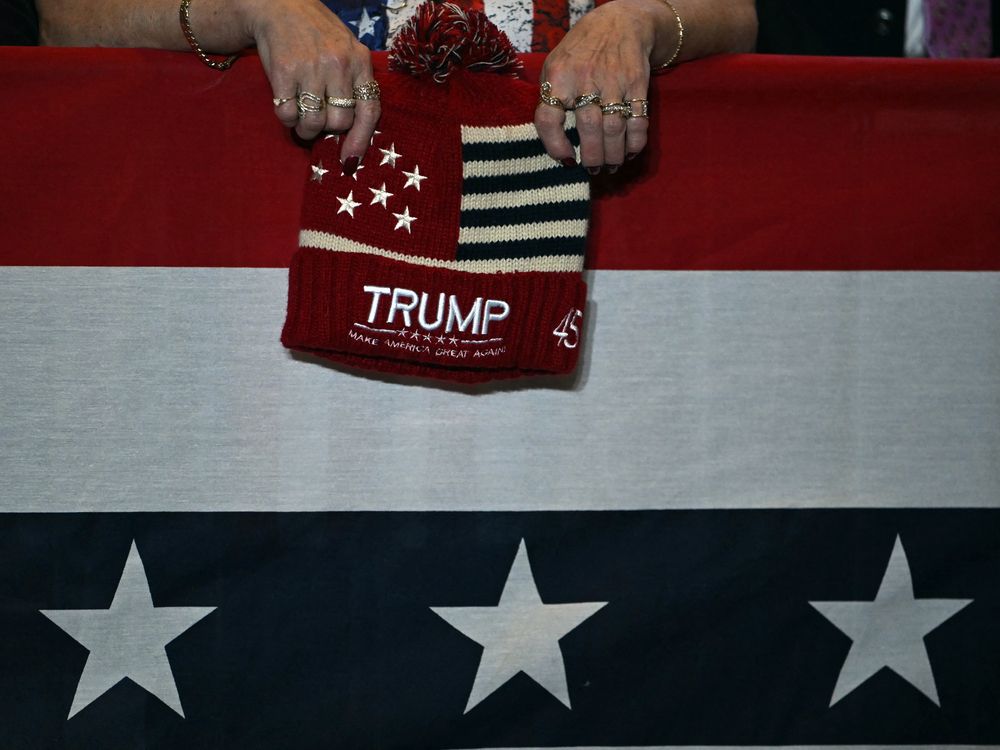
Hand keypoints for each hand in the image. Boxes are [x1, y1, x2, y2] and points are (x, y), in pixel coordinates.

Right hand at [244, 0, 379, 169]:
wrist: (280, 6)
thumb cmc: (318, 35)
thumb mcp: (347, 51)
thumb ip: (355, 85)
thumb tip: (355, 135)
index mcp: (360, 61)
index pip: (369, 111)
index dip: (361, 141)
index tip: (351, 160)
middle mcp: (338, 64)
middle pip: (339, 123)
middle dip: (327, 129)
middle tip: (318, 120)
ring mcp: (311, 68)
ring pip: (314, 123)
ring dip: (306, 129)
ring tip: (302, 118)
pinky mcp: (284, 72)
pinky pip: (288, 114)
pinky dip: (287, 118)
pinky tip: (287, 103)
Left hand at [535, 0, 670, 173]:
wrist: (620, 23)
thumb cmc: (580, 53)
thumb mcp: (555, 66)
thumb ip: (550, 100)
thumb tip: (555, 144)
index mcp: (558, 76)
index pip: (549, 119)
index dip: (554, 146)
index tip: (565, 160)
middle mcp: (585, 78)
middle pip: (588, 128)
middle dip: (592, 157)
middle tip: (593, 170)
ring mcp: (614, 81)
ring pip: (614, 128)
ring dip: (613, 155)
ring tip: (610, 166)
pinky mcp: (637, 84)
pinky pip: (638, 121)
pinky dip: (635, 142)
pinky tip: (629, 153)